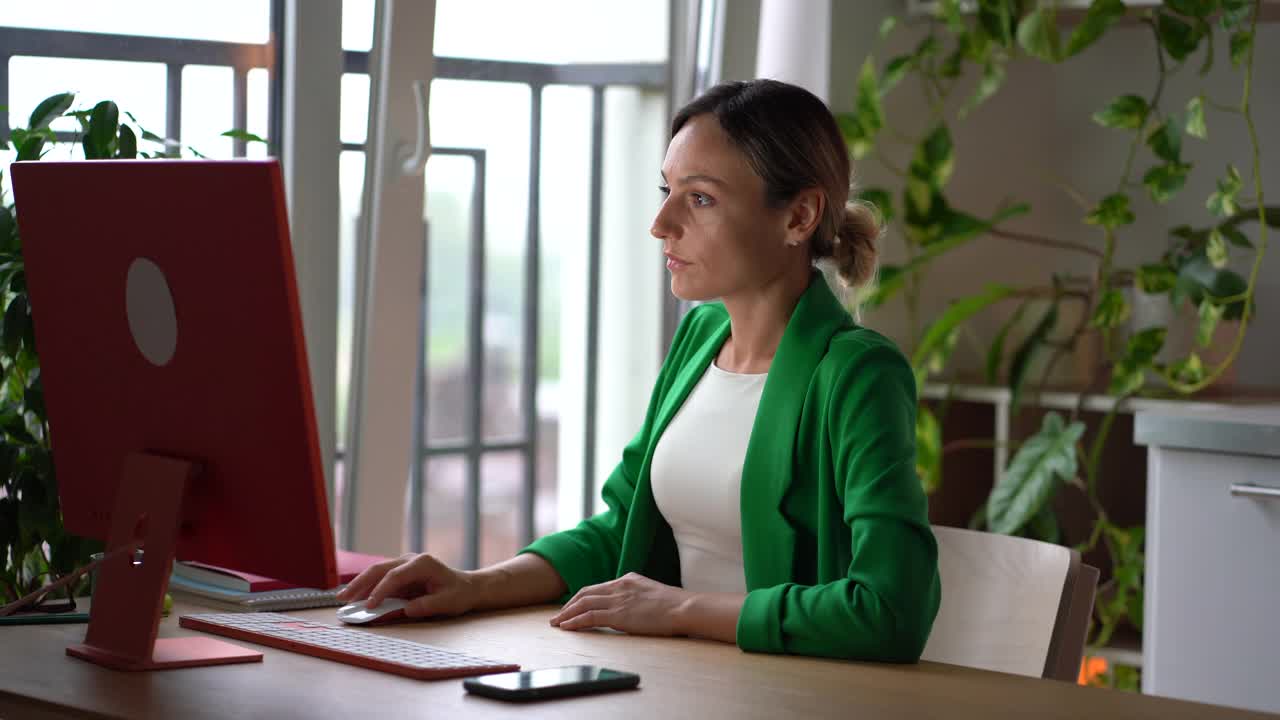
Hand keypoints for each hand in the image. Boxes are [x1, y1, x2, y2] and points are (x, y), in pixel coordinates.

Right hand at [335, 553, 478, 618]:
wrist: (467, 586)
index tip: (369, 606)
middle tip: (343, 598)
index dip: (380, 590)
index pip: (395, 576)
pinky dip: (367, 587)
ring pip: (376, 572)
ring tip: (343, 599)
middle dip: (360, 583)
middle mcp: (410, 560)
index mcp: (423, 563)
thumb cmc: (459, 594)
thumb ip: (427, 605)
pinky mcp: (400, 572)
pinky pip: (380, 579)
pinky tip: (356, 598)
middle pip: (379, 569)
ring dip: (359, 585)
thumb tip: (406, 609)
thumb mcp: (448, 603)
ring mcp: (404, 564)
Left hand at [549, 572, 691, 635]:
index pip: (597, 588)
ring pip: (584, 604)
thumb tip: (628, 608)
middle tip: (557, 616)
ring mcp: (618, 600)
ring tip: (557, 623)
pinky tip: (567, 627)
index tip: (571, 606)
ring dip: (567, 614)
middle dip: (569, 605)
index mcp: (627, 580)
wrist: (683, 608)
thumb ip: (636, 597)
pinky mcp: (618, 614)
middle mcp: (619, 586)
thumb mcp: (651, 594)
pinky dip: (575, 621)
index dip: (581, 598)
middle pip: (586, 593)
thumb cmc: (674, 606)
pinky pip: (590, 617)